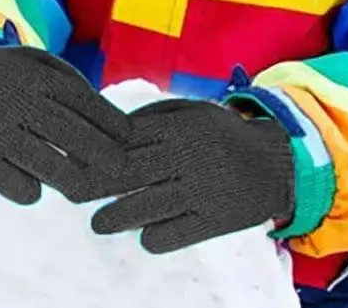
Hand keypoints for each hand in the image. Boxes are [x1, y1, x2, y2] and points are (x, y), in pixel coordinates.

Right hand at [0, 47, 131, 205]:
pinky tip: (37, 187)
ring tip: (85, 188)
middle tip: (120, 170)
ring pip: (48, 166)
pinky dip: (30, 190)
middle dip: (103, 155)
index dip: (111, 122)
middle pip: (73, 136)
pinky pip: (14, 185)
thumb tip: (104, 113)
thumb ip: (67, 80)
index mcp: (35, 77)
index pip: (84, 102)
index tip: (130, 137)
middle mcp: (18, 102)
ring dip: (73, 181)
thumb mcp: (31, 61)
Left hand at [90, 98, 293, 253]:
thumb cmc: (223, 134)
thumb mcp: (193, 111)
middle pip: (128, 172)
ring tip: (99, 223)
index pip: (127, 138)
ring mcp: (199, 189)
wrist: (275, 163)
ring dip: (116, 217)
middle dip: (94, 185)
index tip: (76, 159)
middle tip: (73, 194)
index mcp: (179, 126)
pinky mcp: (213, 219)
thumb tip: (111, 126)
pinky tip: (144, 234)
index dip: (98, 150)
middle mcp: (186, 155)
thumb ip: (154, 115)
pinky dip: (153, 236)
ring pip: (145, 206)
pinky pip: (173, 234)